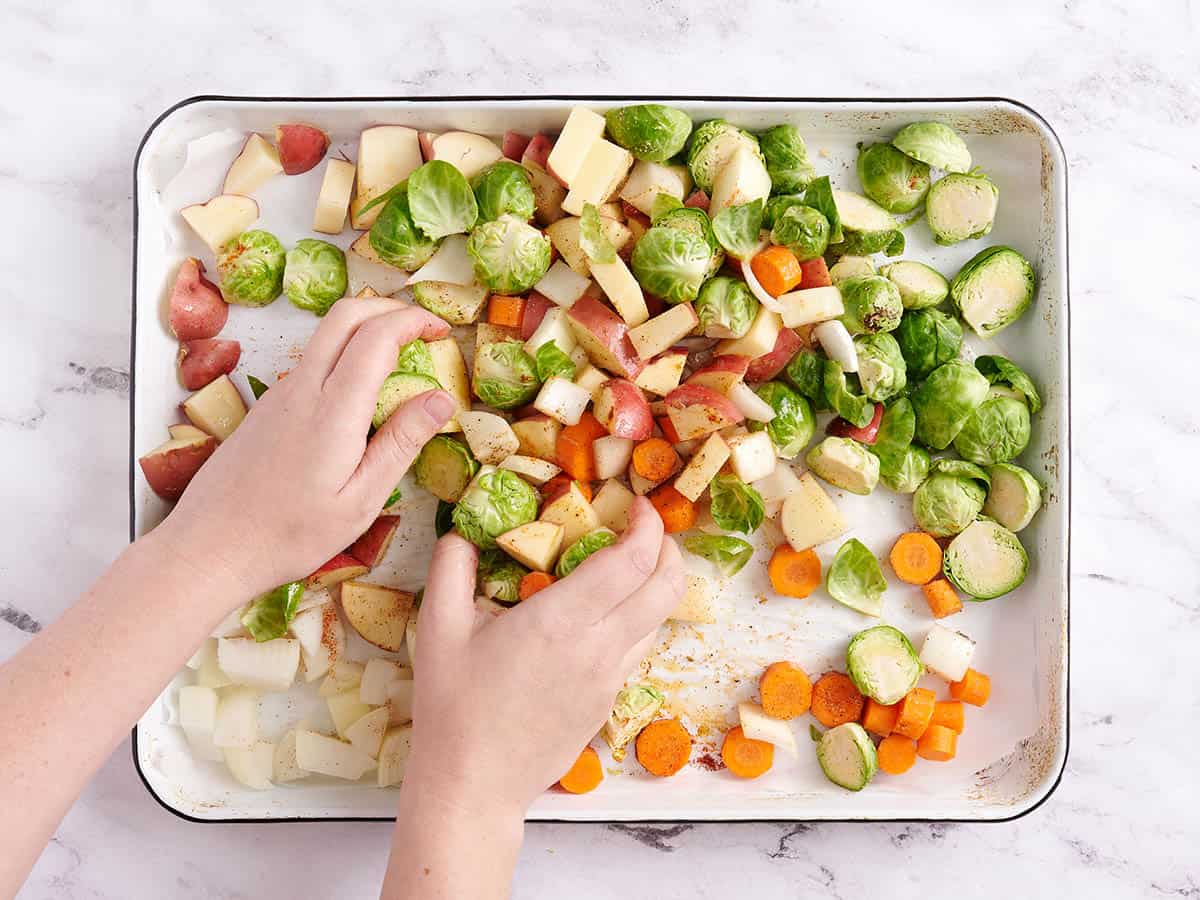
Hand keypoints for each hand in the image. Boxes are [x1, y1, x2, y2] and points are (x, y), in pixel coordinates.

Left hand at [161, 297, 455, 600]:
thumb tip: (441, 398)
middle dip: (389, 308)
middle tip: (422, 329)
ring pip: (325, 335)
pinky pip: (311, 362)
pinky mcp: (267, 407)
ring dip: (365, 329)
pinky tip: (361, 393)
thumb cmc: (290, 534)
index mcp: (332, 410)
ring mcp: (279, 394)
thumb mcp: (360, 500)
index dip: (413, 321)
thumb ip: (401, 443)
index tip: (442, 330)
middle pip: (345, 314)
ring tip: (400, 358)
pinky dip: (344, 355)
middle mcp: (302, 388)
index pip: (376, 336)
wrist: (210, 546)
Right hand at [403, 498, 685, 817]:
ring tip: (627, 568)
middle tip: (646, 530)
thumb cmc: (453, 707)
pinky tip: (604, 616)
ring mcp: (609, 678)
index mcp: (561, 621)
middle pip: (666, 588)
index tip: (639, 505)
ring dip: (655, 585)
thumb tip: (461, 535)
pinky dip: (636, 619)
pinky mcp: (608, 702)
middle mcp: (598, 648)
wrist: (474, 785)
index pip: (633, 562)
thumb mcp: (438, 628)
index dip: (648, 526)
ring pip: (658, 620)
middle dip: (668, 548)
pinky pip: (637, 649)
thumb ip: (450, 568)